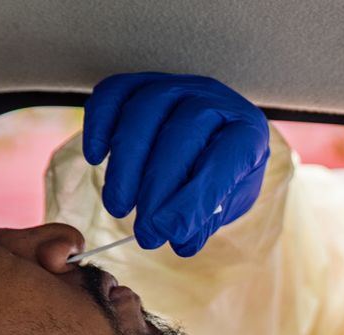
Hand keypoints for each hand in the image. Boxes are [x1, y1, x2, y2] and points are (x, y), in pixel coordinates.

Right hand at [82, 72, 270, 255]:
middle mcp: (214, 100)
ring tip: (118, 207)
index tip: (172, 233)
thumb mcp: (230, 200)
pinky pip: (113, 93)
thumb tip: (181, 242)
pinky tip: (96, 159)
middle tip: (144, 232)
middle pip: (180, 136)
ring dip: (125, 166)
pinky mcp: (141, 82)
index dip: (195, 198)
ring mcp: (176, 86)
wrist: (217, 138)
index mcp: (247, 131)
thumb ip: (207, 218)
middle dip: (157, 190)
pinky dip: (98, 125)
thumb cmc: (226, 174)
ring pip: (143, 114)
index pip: (224, 159)